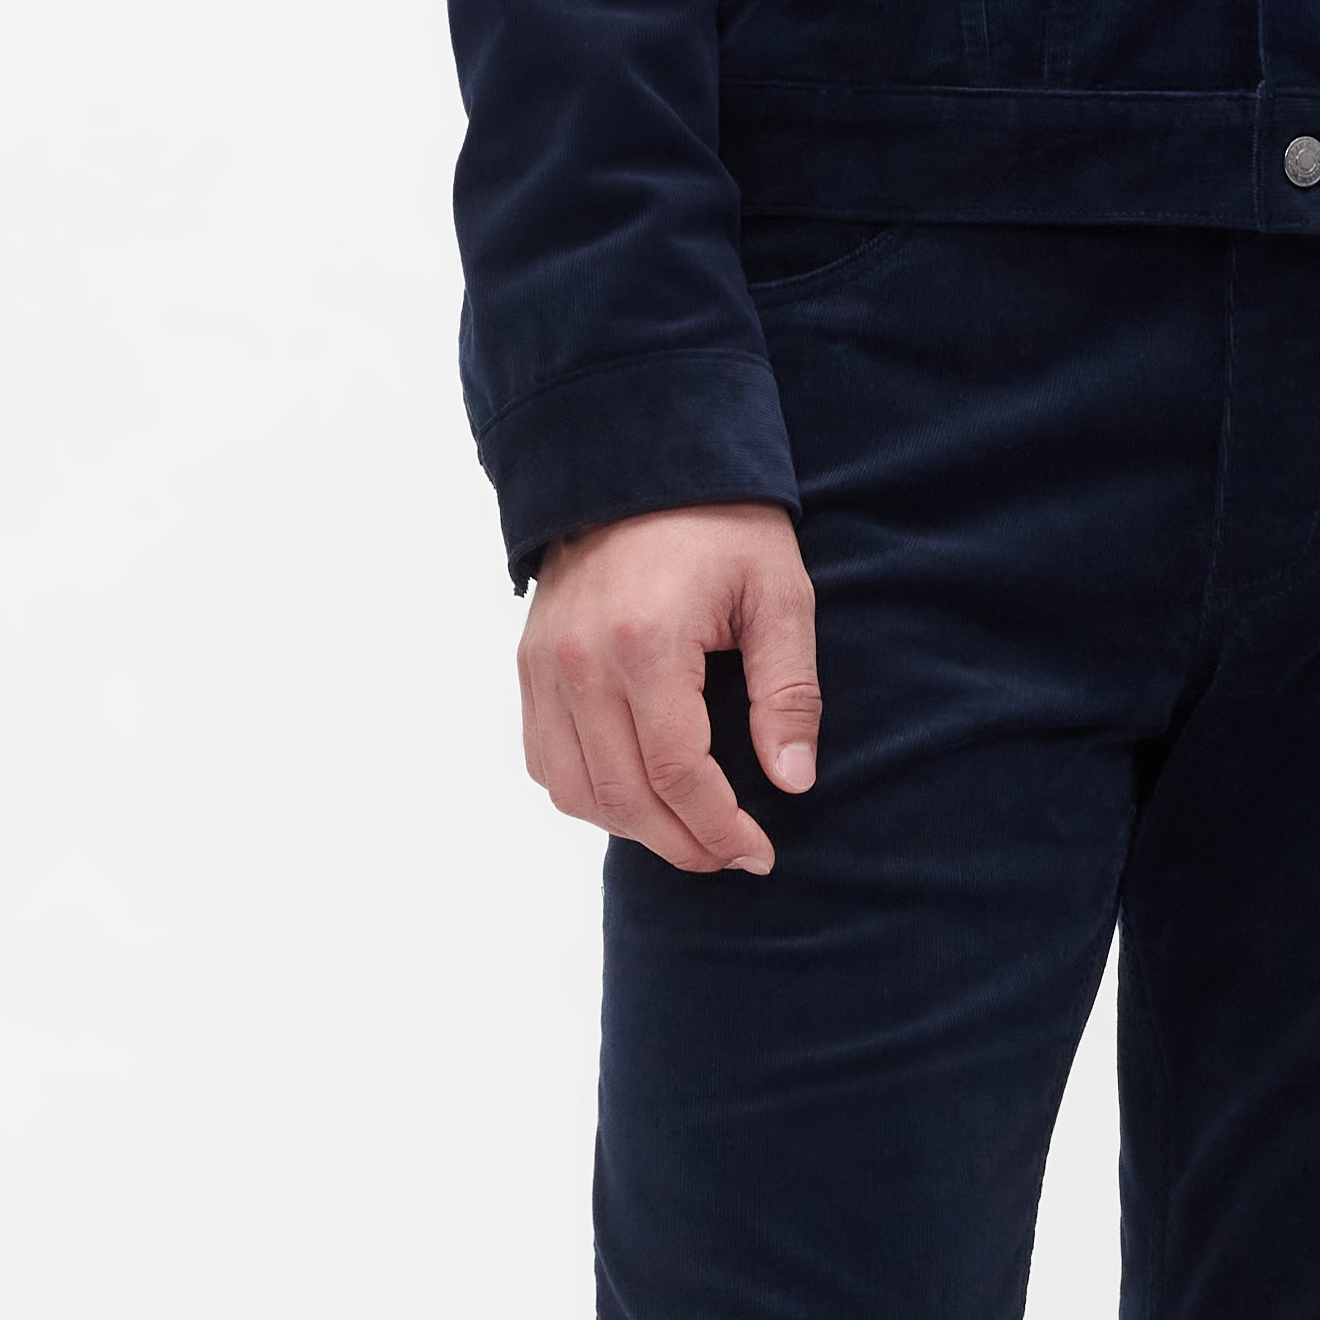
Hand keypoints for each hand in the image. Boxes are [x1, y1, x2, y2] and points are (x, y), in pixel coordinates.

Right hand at [518, 503, 820, 877]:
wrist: (639, 463)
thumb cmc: (723, 526)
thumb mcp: (780, 597)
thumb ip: (788, 693)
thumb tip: (791, 782)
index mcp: (646, 643)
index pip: (678, 773)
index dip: (721, 829)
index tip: (760, 853)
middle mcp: (581, 663)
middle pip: (624, 797)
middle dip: (684, 844)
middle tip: (732, 856)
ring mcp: (544, 667)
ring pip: (575, 791)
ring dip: (634, 828)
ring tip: (689, 832)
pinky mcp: (528, 666)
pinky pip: (544, 761)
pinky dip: (587, 795)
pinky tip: (636, 795)